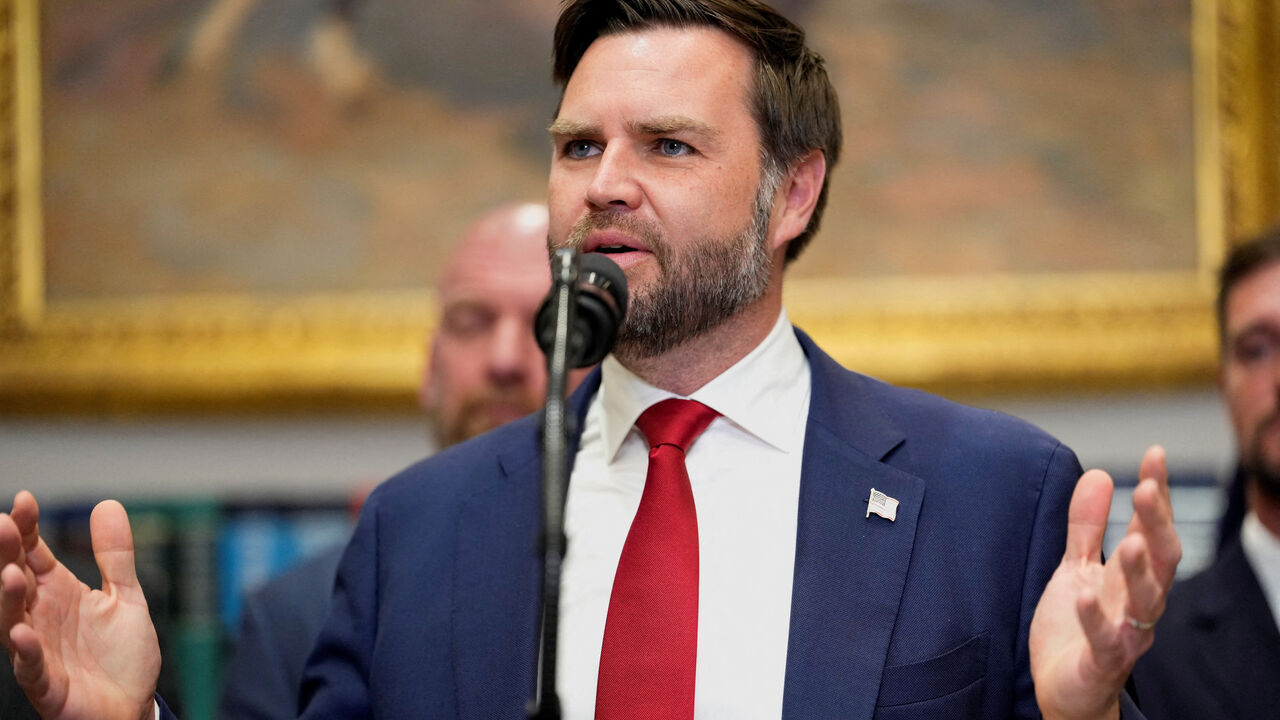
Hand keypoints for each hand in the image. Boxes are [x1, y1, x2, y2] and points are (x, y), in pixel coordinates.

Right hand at [0, 491, 160, 719]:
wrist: (133, 706)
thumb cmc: (122, 656)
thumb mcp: (126, 597)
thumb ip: (115, 556)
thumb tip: (108, 504)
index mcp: (59, 593)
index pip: (35, 554)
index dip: (27, 529)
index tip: (25, 500)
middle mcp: (42, 617)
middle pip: (16, 582)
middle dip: (8, 555)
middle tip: (4, 524)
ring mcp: (40, 651)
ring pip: (13, 622)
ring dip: (8, 599)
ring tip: (11, 573)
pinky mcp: (47, 685)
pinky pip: (30, 668)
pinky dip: (25, 651)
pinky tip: (22, 633)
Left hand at [1030, 445, 1181, 719]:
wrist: (1064, 686)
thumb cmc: (1077, 626)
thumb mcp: (1077, 567)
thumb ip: (1085, 525)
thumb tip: (1098, 473)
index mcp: (1133, 575)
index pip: (1151, 528)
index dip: (1157, 493)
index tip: (1155, 455)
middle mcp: (1137, 601)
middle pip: (1160, 559)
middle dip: (1156, 525)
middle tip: (1146, 489)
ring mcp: (1125, 632)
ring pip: (1146, 601)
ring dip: (1139, 572)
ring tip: (1129, 542)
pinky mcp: (1103, 660)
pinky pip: (1105, 640)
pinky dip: (1095, 618)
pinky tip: (1083, 595)